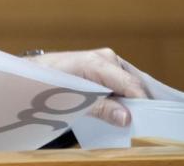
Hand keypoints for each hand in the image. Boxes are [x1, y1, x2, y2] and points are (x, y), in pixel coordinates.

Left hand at [28, 47, 147, 126]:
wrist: (33, 71)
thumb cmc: (47, 82)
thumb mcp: (71, 99)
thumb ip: (100, 108)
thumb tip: (127, 118)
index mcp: (97, 62)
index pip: (131, 84)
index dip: (143, 104)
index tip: (150, 123)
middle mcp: (106, 57)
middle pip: (133, 84)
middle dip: (139, 104)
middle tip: (143, 126)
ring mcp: (107, 60)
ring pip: (130, 84)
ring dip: (131, 102)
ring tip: (132, 121)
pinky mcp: (105, 66)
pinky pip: (122, 82)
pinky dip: (124, 96)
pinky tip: (122, 110)